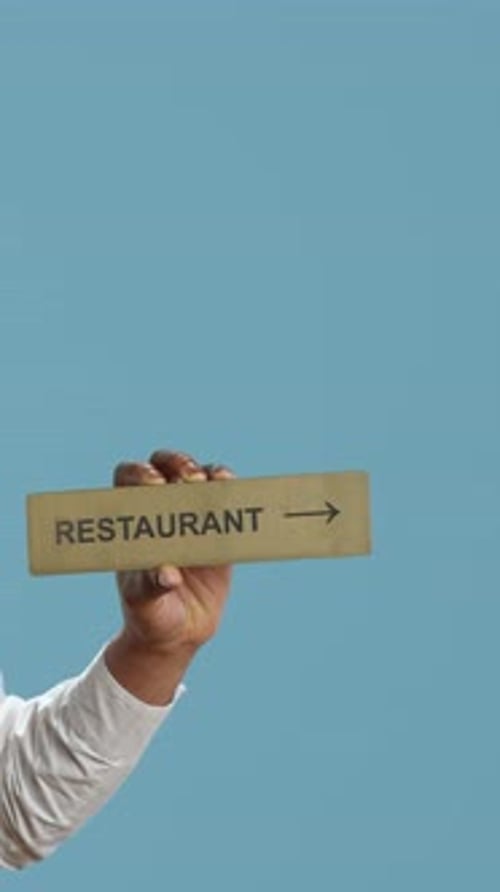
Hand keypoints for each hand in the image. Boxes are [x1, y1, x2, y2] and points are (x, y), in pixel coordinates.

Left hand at [113, 450, 234, 655]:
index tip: (154, 486)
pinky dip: (229, 488)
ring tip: (211, 483)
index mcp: (133, 521)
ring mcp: (190, 516)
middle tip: (187, 480)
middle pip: (164, 466)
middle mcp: (160, 510)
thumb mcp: (144, 605)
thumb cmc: (150, 615)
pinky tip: (230, 489)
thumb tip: (166, 572)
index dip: (139, 473)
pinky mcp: (218, 529)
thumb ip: (151, 587)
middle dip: (176, 463)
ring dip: (204, 471)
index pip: (129, 478)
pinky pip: (225, 498)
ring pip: (197, 475)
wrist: (179, 633)